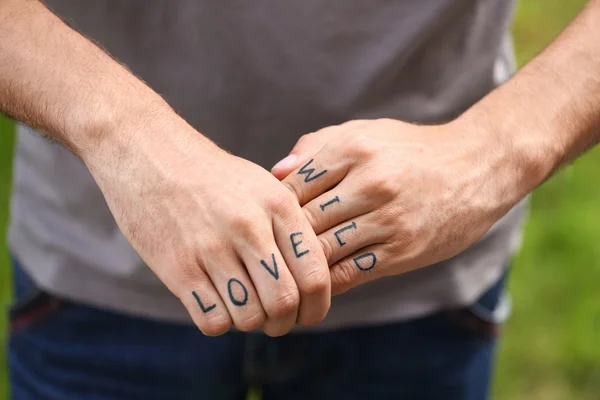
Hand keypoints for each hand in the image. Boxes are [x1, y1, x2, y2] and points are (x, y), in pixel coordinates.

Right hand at [83, 110, 329, 335]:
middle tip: (276, 321)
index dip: (317, 307)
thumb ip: (291, 227)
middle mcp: (249, 227)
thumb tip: (312, 282)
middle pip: (284, 303)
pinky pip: (213, 321)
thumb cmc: (213, 176)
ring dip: (250, 323)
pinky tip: (216, 304)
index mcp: (278, 206)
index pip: (315, 275)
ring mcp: (211, 247)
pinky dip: (220, 323)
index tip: (308, 314)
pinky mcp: (177, 267)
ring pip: (249, 318)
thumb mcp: (263, 186)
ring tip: (244, 307)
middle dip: (285, 323)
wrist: (150, 154)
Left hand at [272, 118, 517, 294]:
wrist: (476, 167)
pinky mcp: (403, 250)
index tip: (265, 220)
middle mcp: (370, 183)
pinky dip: (327, 281)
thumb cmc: (410, 149)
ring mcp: (388, 219)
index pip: (292, 186)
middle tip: (263, 253)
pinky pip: (350, 272)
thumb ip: (316, 147)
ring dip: (300, 264)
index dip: (273, 208)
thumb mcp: (365, 131)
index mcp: (353, 149)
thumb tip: (275, 173)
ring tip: (282, 271)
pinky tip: (314, 281)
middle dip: (281, 239)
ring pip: (323, 250)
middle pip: (304, 221)